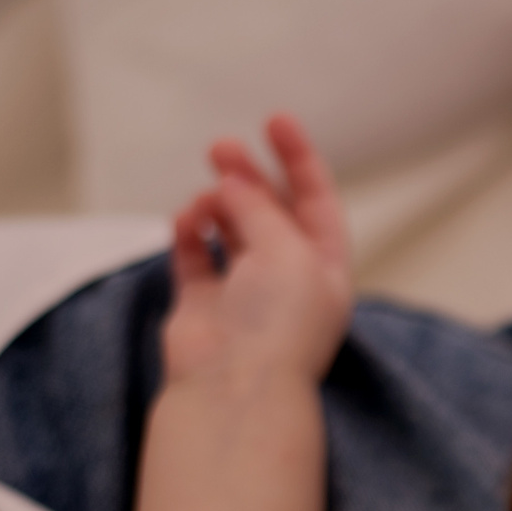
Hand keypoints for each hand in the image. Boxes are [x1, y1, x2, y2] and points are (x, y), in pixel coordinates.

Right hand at [162, 113, 353, 390]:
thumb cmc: (276, 325)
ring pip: (230, 229)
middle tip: (220, 147)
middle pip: (271, 212)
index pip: (317, 203)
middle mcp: (288, 283)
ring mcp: (243, 295)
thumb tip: (230, 187)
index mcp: (325, 272)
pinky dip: (188, 232)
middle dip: (248, 175)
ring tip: (206, 201)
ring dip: (217, 204)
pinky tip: (186, 222)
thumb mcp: (287, 249)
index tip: (275, 120)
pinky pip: (194, 255)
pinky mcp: (202, 307)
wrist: (233, 390)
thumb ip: (261, 208)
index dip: (299, 159)